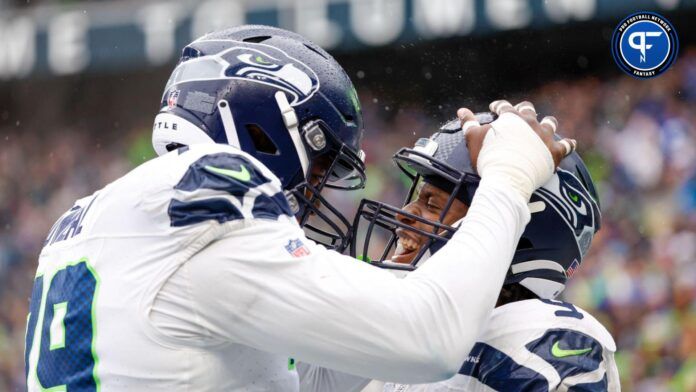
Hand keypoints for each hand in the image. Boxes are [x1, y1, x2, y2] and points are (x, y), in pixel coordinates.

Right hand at [458, 100, 576, 199]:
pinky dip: (568, 144)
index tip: (494, 108)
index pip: (504, 106)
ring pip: (549, 123)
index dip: (498, 106)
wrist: (508, 177)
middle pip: (528, 110)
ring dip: (547, 123)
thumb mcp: (474, 139)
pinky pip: (565, 146)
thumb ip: (468, 123)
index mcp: (509, 118)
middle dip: (524, 110)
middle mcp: (529, 122)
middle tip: (521, 113)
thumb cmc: (489, 158)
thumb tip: (461, 110)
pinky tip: (571, 144)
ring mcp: (543, 136)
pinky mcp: (554, 151)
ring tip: (546, 124)